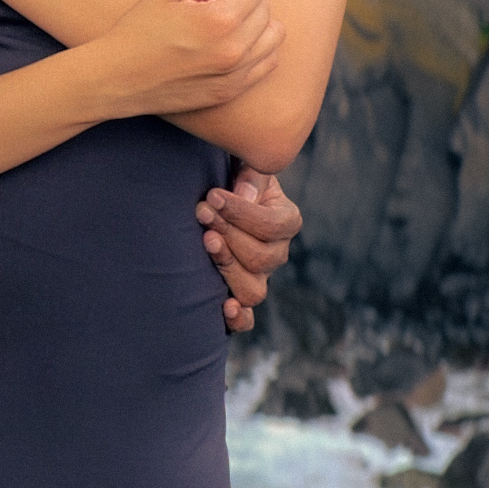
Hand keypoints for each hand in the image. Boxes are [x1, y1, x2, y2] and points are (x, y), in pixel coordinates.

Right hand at [87, 0, 283, 122]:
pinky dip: (256, 50)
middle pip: (267, 10)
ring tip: (224, 26)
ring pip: (274, 36)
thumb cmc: (141, 27)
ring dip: (256, 25)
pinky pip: (268, 62)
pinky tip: (228, 47)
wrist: (118, 78)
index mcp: (220, 19)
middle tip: (211, 7)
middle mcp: (234, 50)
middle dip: (245, 2)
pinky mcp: (232, 92)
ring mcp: (235, 75)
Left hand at [197, 165, 301, 333]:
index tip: (213, 196)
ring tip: (206, 242)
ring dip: (228, 267)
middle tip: (202, 213)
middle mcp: (277, 253)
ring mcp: (259, 278)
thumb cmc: (231, 179)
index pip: (273, 226)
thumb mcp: (244, 167)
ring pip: (254, 290)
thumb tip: (245, 195)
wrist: (214, 200)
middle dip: (229, 234)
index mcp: (287, 220)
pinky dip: (238, 318)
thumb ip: (250, 176)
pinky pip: (246, 320)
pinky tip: (224, 305)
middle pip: (262, 258)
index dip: (242, 213)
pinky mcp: (239, 296)